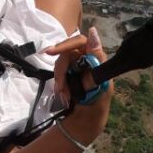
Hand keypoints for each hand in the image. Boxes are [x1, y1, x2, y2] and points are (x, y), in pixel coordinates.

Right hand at [45, 27, 112, 144]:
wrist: (86, 121)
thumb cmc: (98, 103)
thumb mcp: (101, 83)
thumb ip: (97, 59)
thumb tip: (93, 32)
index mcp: (97, 57)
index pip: (80, 41)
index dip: (66, 44)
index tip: (51, 52)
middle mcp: (85, 57)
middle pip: (66, 52)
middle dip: (61, 69)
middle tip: (60, 86)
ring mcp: (75, 64)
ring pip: (60, 62)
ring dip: (60, 79)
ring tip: (65, 95)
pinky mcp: (67, 73)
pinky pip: (58, 72)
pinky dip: (58, 83)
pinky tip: (63, 94)